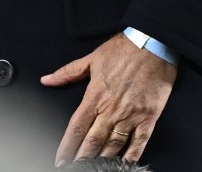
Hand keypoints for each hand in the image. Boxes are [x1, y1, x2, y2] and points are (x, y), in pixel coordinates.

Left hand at [41, 33, 177, 166]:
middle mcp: (112, 109)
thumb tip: (47, 80)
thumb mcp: (93, 58)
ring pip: (113, 144)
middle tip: (75, 168)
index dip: (66, 147)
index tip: (61, 159)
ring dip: (102, 159)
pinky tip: (125, 164)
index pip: (76, 128)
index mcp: (96, 95)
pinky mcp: (149, 116)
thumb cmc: (125, 48)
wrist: (154, 42)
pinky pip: (140, 141)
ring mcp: (131, 114)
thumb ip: (68, 72)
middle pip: (92, 141)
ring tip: (95, 168)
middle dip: (82, 158)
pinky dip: (132, 155)